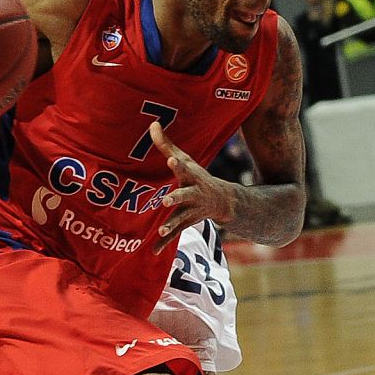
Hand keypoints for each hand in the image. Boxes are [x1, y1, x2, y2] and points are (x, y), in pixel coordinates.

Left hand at [148, 121, 234, 252]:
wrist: (222, 200)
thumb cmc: (196, 175)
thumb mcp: (185, 159)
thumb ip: (166, 143)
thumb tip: (152, 123)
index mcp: (190, 176)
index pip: (183, 167)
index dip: (177, 164)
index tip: (171, 159)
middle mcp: (193, 193)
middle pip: (184, 194)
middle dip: (177, 197)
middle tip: (167, 200)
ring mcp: (191, 210)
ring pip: (180, 218)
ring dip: (171, 223)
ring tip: (162, 229)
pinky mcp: (186, 222)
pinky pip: (175, 233)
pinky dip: (165, 243)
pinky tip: (154, 251)